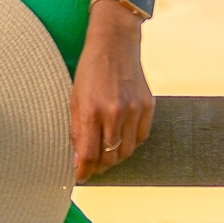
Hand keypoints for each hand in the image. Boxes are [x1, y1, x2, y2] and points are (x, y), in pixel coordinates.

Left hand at [70, 0, 154, 181]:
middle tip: (91, 167)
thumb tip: (78, 160)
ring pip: (127, 151)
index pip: (89, 154)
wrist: (115, 45)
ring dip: (114, 158)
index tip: (79, 178)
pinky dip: (131, 144)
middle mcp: (115, 112)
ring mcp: (135, 109)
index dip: (84, 171)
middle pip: (110, 157)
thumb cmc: (90, 71)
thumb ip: (77, 130)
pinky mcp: (148, 106)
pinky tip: (121, 141)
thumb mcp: (74, 98)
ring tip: (104, 156)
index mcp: (92, 110)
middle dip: (99, 167)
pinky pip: (141, 138)